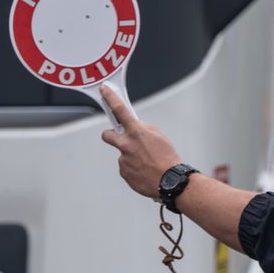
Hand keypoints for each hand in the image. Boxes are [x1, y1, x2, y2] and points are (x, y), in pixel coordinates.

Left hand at [100, 84, 181, 199]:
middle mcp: (126, 145)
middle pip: (107, 134)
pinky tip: (144, 170)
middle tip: (120, 138)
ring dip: (130, 156)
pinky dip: (133, 168)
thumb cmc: (167, 159)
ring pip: (122, 153)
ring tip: (145, 162)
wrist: (169, 182)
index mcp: (137, 132)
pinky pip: (125, 166)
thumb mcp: (158, 136)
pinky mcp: (123, 172)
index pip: (119, 109)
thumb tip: (135, 127)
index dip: (110, 97)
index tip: (104, 91)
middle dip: (111, 135)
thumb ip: (143, 128)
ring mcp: (123, 159)